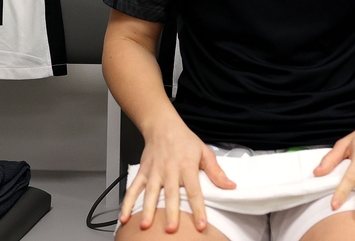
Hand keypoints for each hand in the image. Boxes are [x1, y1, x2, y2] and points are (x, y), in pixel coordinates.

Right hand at [118, 115, 234, 233]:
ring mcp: (154, 172)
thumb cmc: (184, 140)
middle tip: (171, 229)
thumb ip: (216, 171)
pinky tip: (124, 217)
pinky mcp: (143, 172)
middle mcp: (169, 170)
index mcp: (187, 166)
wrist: (162, 125)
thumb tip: (230, 186)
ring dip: (147, 209)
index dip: (198, 208)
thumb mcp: (204, 151)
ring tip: (146, 226)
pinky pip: (133, 188)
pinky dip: (127, 203)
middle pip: (171, 194)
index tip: (201, 225)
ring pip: (150, 193)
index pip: (194, 190)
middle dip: (171, 212)